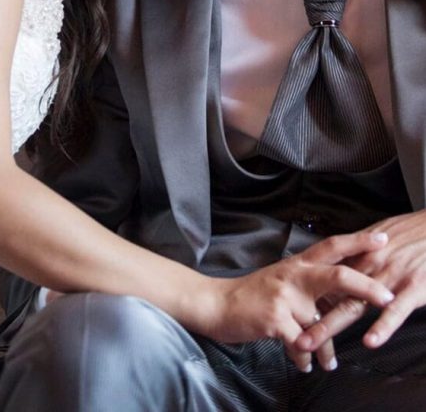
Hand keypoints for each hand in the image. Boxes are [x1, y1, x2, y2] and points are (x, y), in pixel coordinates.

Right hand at [192, 232, 393, 372]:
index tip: (382, 240)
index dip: (357, 242)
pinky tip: (304, 364)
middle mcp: (294, 275)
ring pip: (322, 324)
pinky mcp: (275, 318)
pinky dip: (305, 358)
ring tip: (329, 362)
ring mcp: (285, 296)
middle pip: (338, 276)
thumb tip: (341, 301)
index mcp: (298, 263)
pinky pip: (303, 344)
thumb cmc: (253, 294)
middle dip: (367, 287)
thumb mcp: (283, 280)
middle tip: (386, 298)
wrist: (217, 303)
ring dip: (327, 349)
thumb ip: (310, 285)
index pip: (332, 246)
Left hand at [296, 210, 425, 353]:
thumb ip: (362, 253)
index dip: (309, 296)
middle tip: (294, 337)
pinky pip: (395, 310)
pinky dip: (382, 326)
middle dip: (312, 318)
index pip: (328, 278)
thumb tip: (345, 262)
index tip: (290, 313)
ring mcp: (390, 276)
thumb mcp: (382, 237)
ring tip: (315, 342)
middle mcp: (369, 264)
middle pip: (333, 295)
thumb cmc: (413, 232)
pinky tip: (370, 340)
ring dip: (332, 325)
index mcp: (361, 254)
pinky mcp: (414, 287)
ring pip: (355, 304)